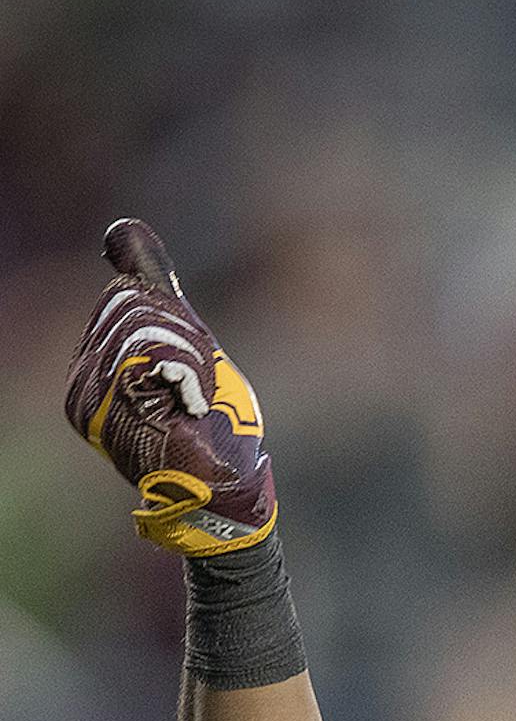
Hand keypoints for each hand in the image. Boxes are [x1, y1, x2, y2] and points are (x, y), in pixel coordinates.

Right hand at [63, 219, 276, 555]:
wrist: (224, 491)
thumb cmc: (214, 428)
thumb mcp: (189, 350)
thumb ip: (157, 296)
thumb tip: (123, 229)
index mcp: (97, 364)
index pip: (128, 297)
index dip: (173, 319)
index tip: (192, 366)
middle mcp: (85, 379)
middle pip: (132, 305)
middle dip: (183, 336)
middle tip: (199, 389)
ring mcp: (95, 396)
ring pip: (146, 328)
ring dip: (191, 360)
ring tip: (196, 403)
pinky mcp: (114, 410)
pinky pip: (156, 356)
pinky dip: (189, 376)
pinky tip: (192, 408)